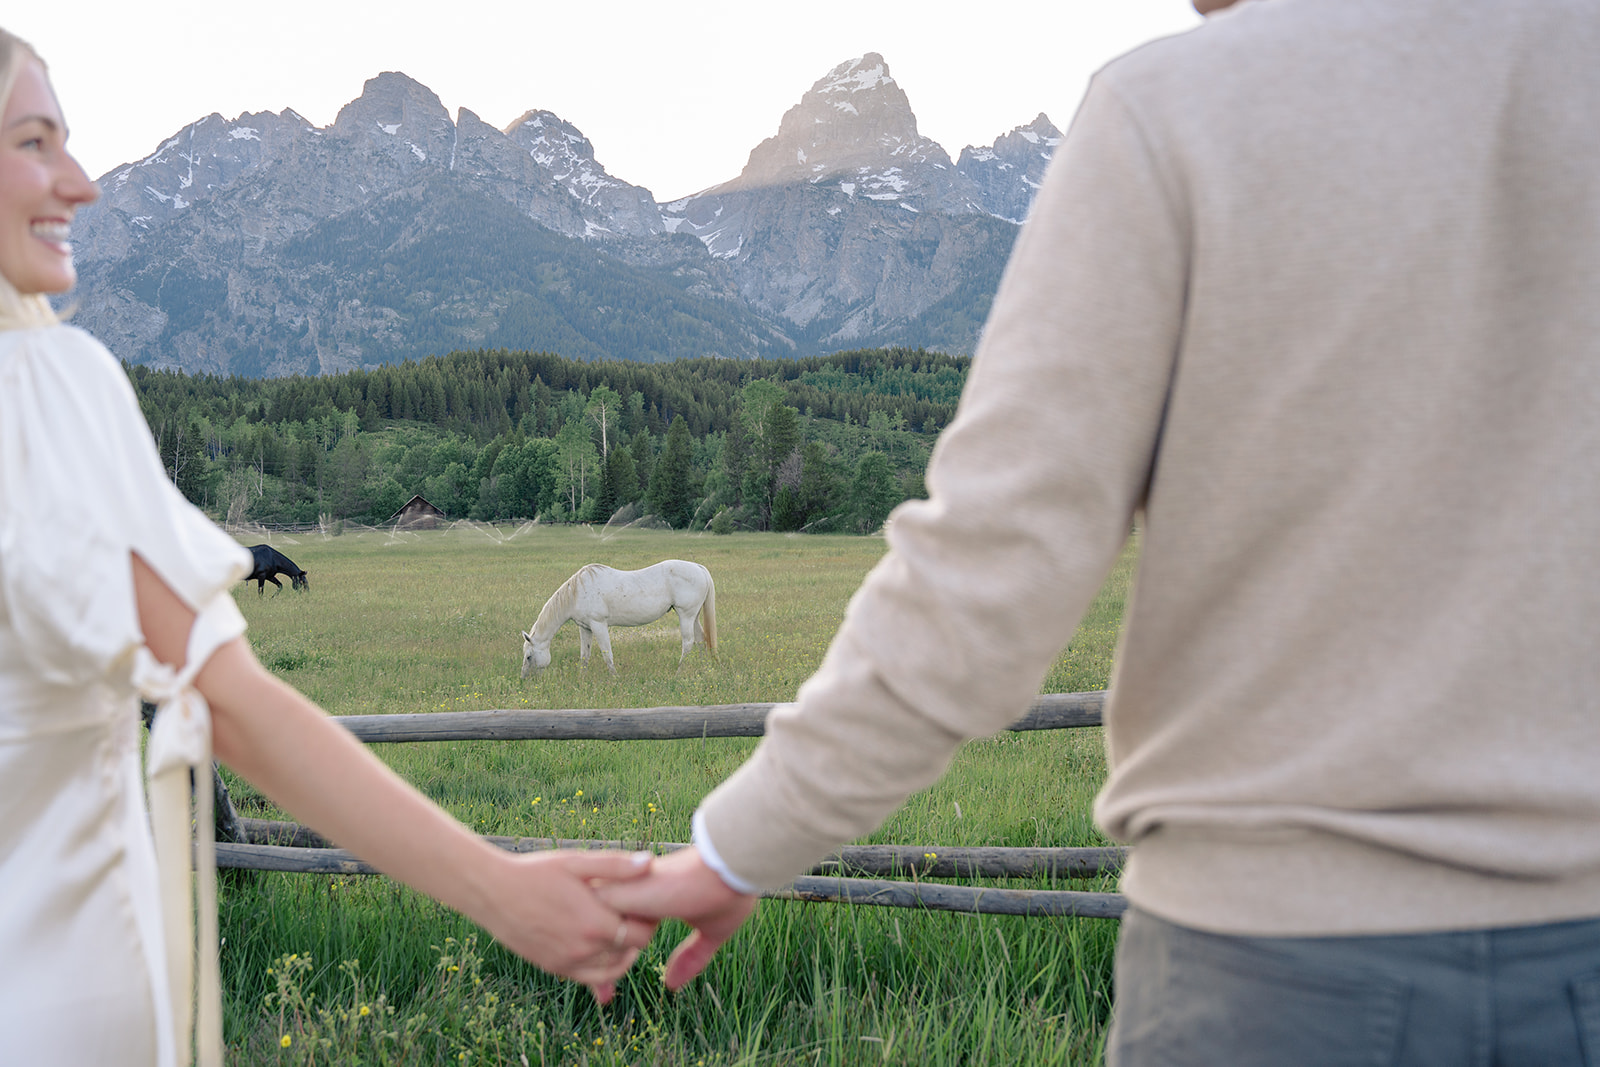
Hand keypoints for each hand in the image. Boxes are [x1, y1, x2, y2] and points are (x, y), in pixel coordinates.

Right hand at [475, 849, 657, 1002]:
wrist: (492, 892)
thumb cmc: (536, 872)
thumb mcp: (576, 862)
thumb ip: (615, 866)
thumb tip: (650, 863)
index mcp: (594, 923)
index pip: (642, 934)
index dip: (649, 920)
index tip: (645, 905)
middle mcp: (583, 950)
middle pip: (630, 951)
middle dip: (637, 934)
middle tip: (634, 913)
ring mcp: (567, 963)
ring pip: (612, 969)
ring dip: (622, 952)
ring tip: (619, 928)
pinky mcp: (554, 968)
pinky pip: (589, 978)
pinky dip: (603, 968)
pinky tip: (603, 947)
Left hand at [597, 847, 758, 989]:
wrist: (728, 870)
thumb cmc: (727, 894)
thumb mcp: (710, 932)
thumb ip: (691, 956)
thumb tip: (673, 986)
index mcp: (651, 900)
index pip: (622, 929)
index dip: (616, 956)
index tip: (613, 989)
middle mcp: (633, 894)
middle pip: (598, 928)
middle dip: (595, 964)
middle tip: (604, 998)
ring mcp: (623, 892)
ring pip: (589, 928)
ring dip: (596, 958)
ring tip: (606, 991)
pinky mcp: (617, 894)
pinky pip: (588, 927)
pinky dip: (598, 950)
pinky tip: (610, 970)